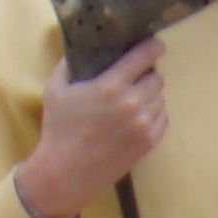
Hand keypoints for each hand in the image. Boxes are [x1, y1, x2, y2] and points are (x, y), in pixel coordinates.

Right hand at [15, 39, 167, 217]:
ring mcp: (143, 125)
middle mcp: (132, 103)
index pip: (143, 57)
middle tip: (134, 80)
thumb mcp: (55, 90)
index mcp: (110, 86)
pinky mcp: (149, 143)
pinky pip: (163, 119)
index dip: (153, 47)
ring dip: (150, 96)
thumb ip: (67, 64)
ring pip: (160, 99)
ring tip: (132, 101)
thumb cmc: (59, 129)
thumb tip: (78, 46)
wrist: (67, 172)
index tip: (156, 45)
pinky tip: (137, 118)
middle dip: (147, 76)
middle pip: (156, 79)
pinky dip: (154, 115)